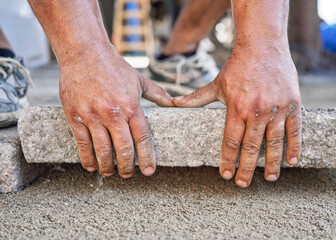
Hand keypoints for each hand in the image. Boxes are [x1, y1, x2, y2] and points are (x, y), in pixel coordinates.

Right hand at [59, 44, 173, 176]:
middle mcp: (113, 113)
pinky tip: (91, 166)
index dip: (147, 157)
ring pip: (102, 150)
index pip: (142, 138)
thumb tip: (173, 103)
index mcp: (131, 106)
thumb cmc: (114, 66)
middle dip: (127, 167)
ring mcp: (92, 115)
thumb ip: (157, 93)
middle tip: (129, 175)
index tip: (149, 171)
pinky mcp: (75, 115)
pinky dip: (87, 158)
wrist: (84, 53)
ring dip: (107, 167)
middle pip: (123, 149)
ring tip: (111, 173)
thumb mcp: (139, 79)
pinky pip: (82, 143)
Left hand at [173, 44, 301, 186]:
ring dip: (271, 163)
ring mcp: (276, 108)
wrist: (262, 45)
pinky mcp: (293, 103)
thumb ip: (196, 98)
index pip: (230, 141)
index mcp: (236, 108)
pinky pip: (295, 130)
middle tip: (242, 184)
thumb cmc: (237, 66)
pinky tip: (291, 161)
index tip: (225, 175)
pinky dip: (294, 147)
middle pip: (251, 147)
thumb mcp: (216, 83)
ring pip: (274, 143)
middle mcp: (256, 111)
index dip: (227, 160)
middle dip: (246, 169)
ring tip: (268, 178)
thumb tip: (175, 103)